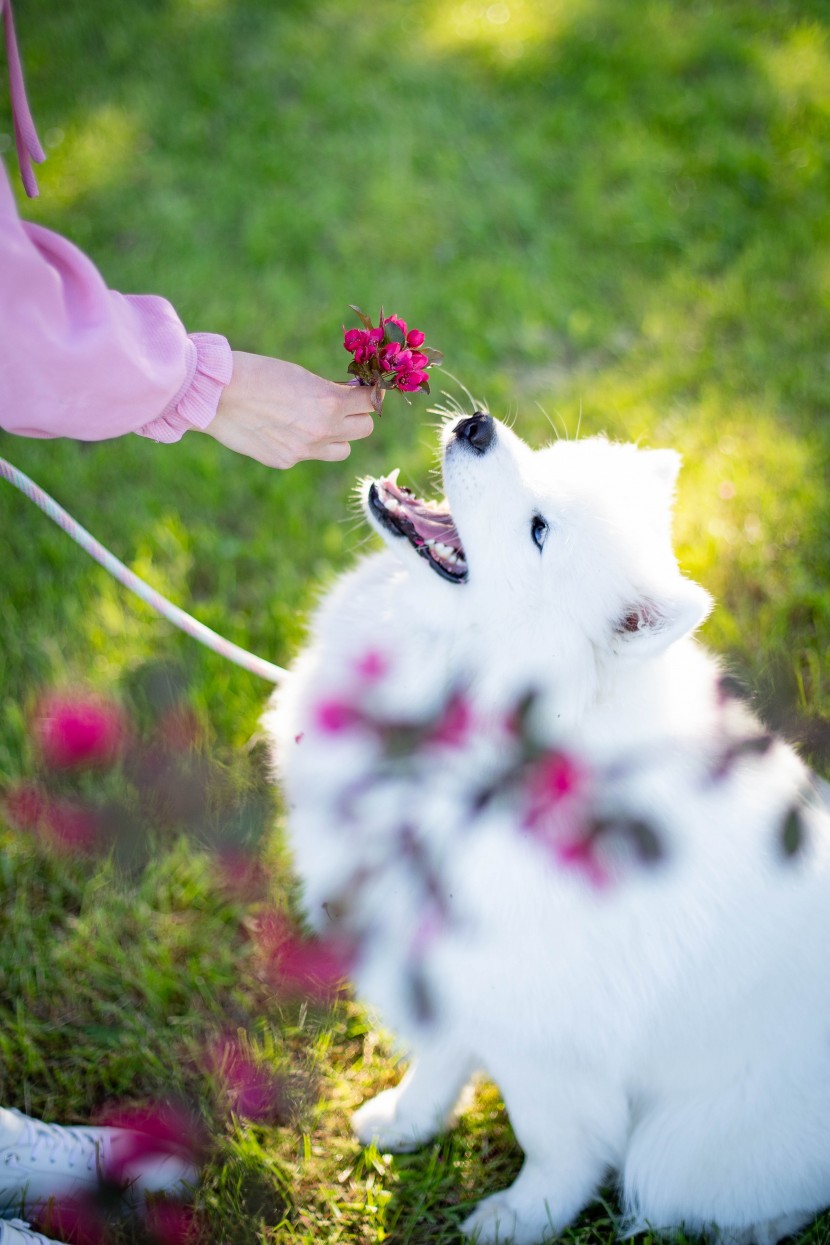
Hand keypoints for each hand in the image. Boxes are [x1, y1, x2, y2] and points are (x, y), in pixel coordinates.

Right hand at [202, 351, 375, 467]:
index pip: (370, 402)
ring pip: (343, 449)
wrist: (217, 394)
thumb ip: (327, 392)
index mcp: (330, 402)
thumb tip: (344, 401)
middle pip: (364, 429)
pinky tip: (281, 429)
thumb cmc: (258, 373)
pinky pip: (310, 455)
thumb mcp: (301, 376)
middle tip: (340, 406)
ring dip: (337, 437)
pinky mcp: (286, 461)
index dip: (368, 394)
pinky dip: (304, 444)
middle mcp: (323, 430)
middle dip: (355, 416)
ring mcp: (305, 450)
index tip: (362, 391)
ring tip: (316, 422)